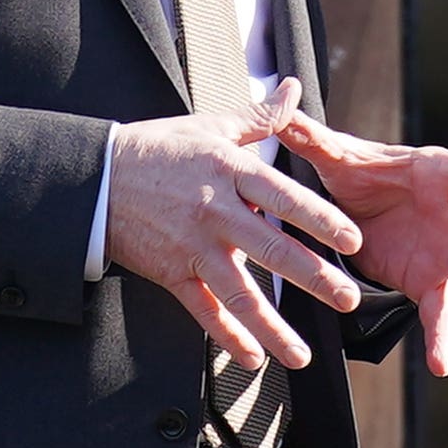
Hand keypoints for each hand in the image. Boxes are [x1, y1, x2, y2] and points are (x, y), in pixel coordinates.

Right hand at [103, 78, 364, 373]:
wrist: (96, 180)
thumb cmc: (157, 150)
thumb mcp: (209, 126)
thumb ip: (259, 118)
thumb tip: (293, 89)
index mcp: (229, 171)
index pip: (284, 197)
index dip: (319, 218)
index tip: (351, 239)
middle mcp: (215, 212)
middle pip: (271, 250)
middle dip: (313, 278)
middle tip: (346, 299)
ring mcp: (193, 247)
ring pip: (239, 292)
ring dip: (272, 327)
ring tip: (302, 354)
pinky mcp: (172, 272)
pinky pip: (203, 310)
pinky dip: (226, 336)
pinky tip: (252, 357)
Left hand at [264, 105, 447, 374]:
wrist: (358, 209)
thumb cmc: (359, 176)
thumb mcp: (334, 157)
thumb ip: (312, 139)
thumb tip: (282, 113)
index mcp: (435, 173)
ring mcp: (447, 252)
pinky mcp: (432, 283)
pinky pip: (441, 313)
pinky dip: (442, 338)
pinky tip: (439, 364)